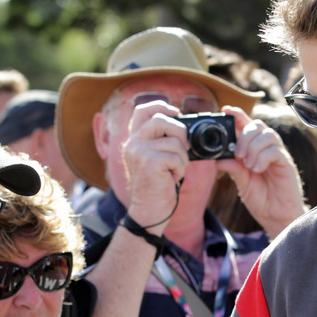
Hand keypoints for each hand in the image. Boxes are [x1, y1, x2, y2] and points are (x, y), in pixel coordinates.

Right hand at [121, 99, 192, 226]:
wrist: (148, 211)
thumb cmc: (157, 186)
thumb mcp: (156, 158)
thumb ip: (162, 140)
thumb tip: (184, 126)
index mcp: (133, 140)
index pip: (142, 110)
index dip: (160, 105)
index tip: (176, 113)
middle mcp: (132, 143)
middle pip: (162, 120)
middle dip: (180, 133)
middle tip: (183, 149)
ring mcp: (139, 151)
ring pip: (174, 142)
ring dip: (182, 159)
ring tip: (173, 171)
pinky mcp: (149, 162)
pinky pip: (177, 157)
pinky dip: (180, 169)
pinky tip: (171, 179)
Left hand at [215, 108, 306, 237]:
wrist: (276, 217)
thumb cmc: (261, 199)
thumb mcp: (242, 183)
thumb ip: (233, 168)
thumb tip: (218, 158)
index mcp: (254, 150)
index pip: (247, 125)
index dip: (238, 115)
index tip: (225, 110)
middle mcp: (267, 149)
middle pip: (258, 125)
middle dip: (244, 136)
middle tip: (238, 155)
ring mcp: (278, 155)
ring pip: (267, 135)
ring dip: (253, 147)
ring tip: (248, 165)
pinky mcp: (286, 164)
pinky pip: (275, 150)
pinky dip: (262, 157)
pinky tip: (256, 169)